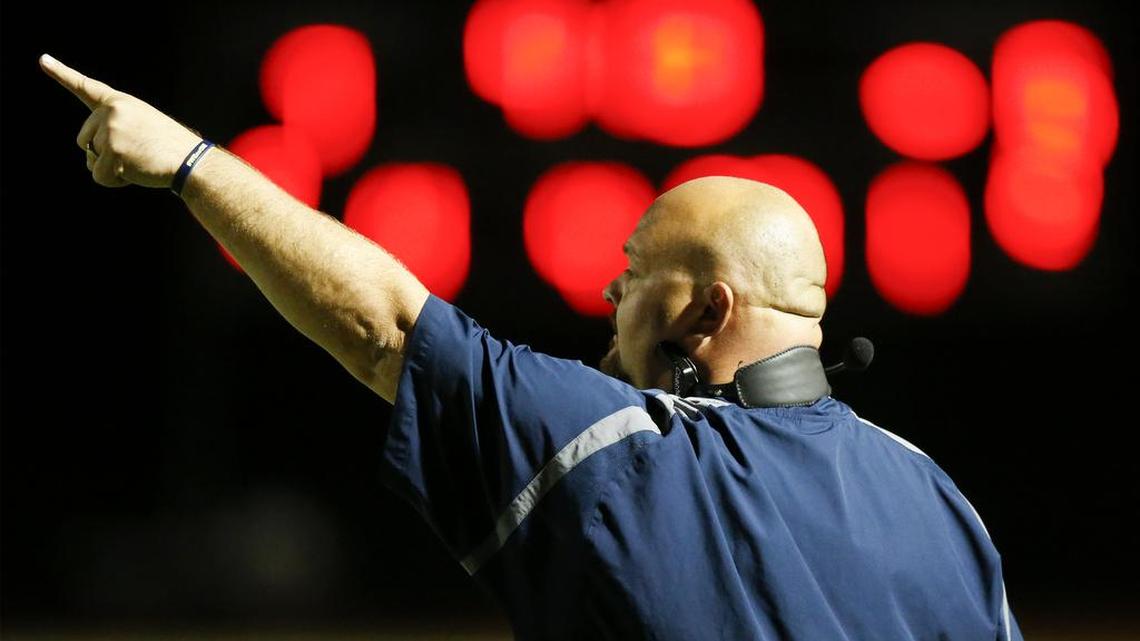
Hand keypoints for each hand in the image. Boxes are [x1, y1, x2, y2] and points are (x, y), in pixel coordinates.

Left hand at [39, 54, 202, 188]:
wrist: (191, 162)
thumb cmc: (172, 148)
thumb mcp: (143, 126)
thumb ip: (115, 129)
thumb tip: (91, 153)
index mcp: (120, 103)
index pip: (86, 87)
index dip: (62, 73)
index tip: (43, 60)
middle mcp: (111, 112)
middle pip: (84, 139)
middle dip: (103, 154)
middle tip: (136, 153)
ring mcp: (110, 131)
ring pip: (91, 159)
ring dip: (112, 168)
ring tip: (140, 162)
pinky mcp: (111, 151)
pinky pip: (99, 176)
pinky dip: (115, 181)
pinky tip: (136, 173)